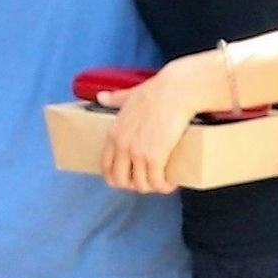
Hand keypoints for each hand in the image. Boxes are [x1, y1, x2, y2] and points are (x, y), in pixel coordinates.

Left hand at [99, 63, 200, 192]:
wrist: (176, 91)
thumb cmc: (156, 91)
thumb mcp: (129, 95)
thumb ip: (115, 98)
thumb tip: (101, 96)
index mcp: (114, 133)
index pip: (106, 167)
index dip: (117, 177)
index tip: (130, 178)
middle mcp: (122, 146)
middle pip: (121, 181)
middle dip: (135, 185)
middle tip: (149, 180)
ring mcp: (138, 153)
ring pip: (141, 185)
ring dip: (152, 187)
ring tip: (163, 182)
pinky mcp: (155, 157)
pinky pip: (157, 182)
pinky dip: (165, 186)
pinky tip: (171, 183)